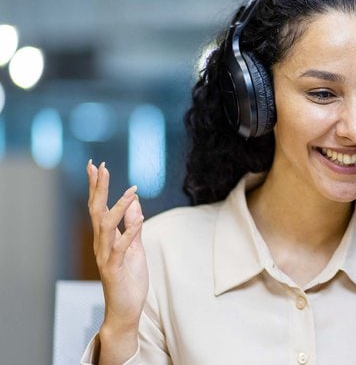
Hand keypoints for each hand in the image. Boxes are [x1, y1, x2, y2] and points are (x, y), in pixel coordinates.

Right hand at [87, 160, 148, 361]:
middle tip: (99, 166)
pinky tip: (139, 218)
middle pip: (97, 211)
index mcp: (106, 238)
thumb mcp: (135, 248)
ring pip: (106, 226)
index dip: (98, 186)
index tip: (96, 166)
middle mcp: (102, 244)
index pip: (99, 207)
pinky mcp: (114, 268)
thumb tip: (135, 204)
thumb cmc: (130, 280)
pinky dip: (130, 232)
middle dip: (99, 188)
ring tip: (129, 190)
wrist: (126, 309)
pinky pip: (121, 247)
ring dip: (118, 207)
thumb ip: (133, 226)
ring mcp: (106, 256)